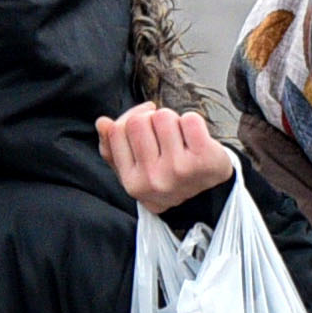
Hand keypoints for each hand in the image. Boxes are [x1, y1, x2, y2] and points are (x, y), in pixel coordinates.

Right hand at [95, 106, 232, 211]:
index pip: (117, 130)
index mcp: (132, 183)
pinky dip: (193, 122)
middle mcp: (153, 180)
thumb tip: (102, 123)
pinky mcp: (204, 159)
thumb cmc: (169, 176)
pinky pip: (190, 119)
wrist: (209, 196)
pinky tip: (196, 139)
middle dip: (152, 119)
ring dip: (173, 121)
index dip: (131, 118)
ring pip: (163, 116)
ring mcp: (179, 170)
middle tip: (165, 134)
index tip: (145, 124)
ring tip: (180, 138)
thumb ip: (113, 148)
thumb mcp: (137, 170)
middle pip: (138, 121)